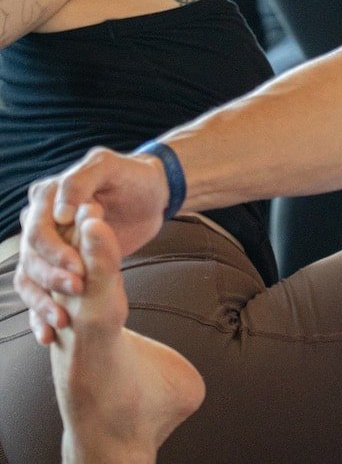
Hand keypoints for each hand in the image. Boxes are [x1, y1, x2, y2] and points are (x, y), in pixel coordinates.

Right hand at [15, 148, 168, 343]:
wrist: (151, 195)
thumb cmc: (133, 177)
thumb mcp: (110, 167)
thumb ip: (82, 182)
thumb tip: (60, 212)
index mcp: (46, 196)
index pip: (38, 230)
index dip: (55, 251)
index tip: (78, 269)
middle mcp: (40, 221)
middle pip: (32, 257)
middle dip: (51, 277)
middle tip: (78, 290)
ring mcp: (49, 245)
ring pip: (29, 277)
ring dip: (41, 302)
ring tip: (61, 322)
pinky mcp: (60, 265)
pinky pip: (40, 291)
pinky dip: (39, 314)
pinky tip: (48, 334)